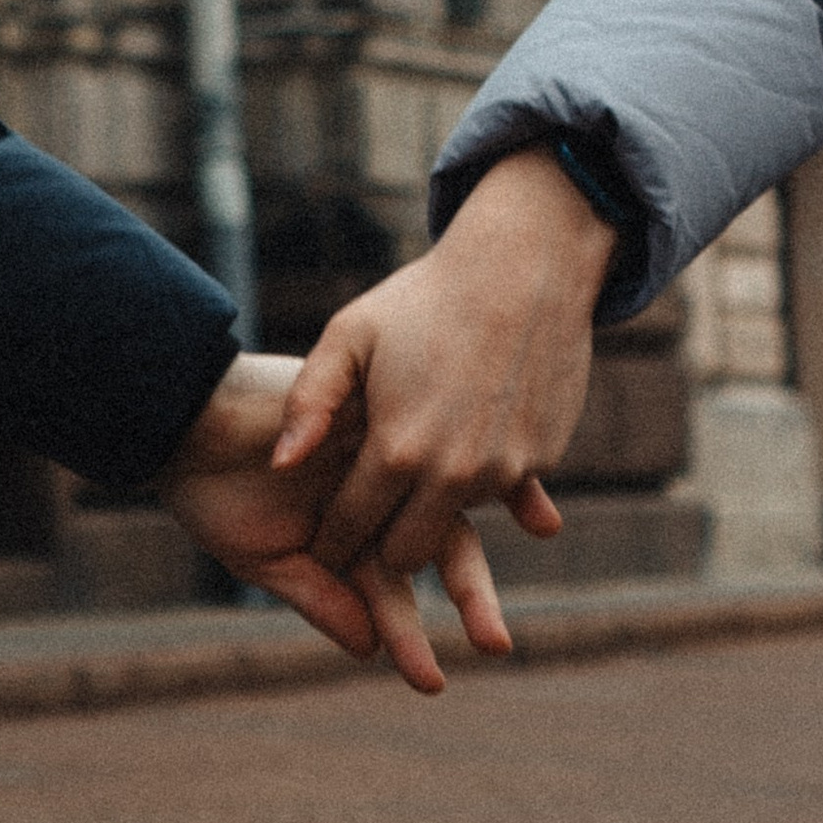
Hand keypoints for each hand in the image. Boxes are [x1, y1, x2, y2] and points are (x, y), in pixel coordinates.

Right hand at [157, 351, 519, 694]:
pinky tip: (485, 496)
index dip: (411, 637)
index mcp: (351, 532)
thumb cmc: (211, 491)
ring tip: (487, 600)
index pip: (394, 588)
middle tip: (497, 645)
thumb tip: (371, 649)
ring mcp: (377, 453)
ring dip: (465, 552)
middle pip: (437, 546)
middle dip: (470, 597)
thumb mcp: (264, 558)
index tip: (433, 683)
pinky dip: (449, 474)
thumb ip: (321, 598)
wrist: (180, 417)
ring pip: (434, 504)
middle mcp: (376, 494)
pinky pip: (416, 444)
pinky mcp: (370, 413)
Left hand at [273, 149, 613, 580]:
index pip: (350, 531)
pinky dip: (480, 475)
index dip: (330, 542)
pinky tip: (467, 426)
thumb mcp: (349, 336)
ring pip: (453, 523)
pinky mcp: (542, 461)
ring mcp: (503, 472)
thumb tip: (280, 466)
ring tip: (414, 468)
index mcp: (396, 450)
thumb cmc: (422, 299)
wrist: (522, 268)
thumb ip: (308, 403)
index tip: (320, 541)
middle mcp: (454, 475)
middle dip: (379, 547)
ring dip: (432, 509)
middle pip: (404, 555)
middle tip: (365, 521)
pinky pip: (500, 491)